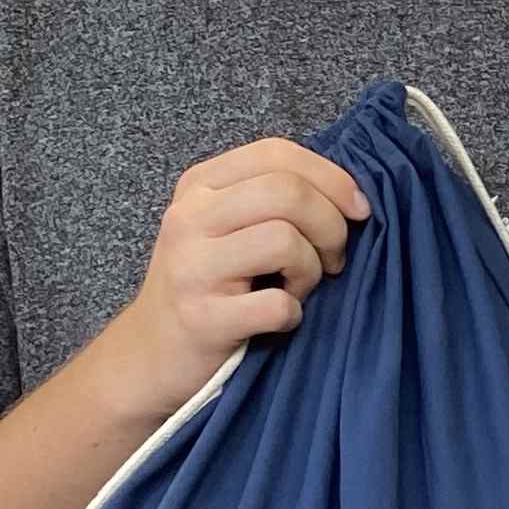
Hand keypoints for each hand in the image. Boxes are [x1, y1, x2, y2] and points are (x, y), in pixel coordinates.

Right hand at [105, 137, 369, 419]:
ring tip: (298, 288)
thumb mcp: (223, 227)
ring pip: (285, 240)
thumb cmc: (205, 286)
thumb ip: (270, 200)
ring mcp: (192, 267)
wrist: (150, 355)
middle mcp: (190, 217)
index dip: (332, 178)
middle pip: (287, 191)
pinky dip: (293, 315)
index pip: (277, 153)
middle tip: (334, 258)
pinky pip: (277, 304)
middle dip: (331, 226)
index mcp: (199, 185)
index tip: (358, 210)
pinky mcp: (202, 318)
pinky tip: (280, 320)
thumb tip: (351, 196)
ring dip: (312, 269)